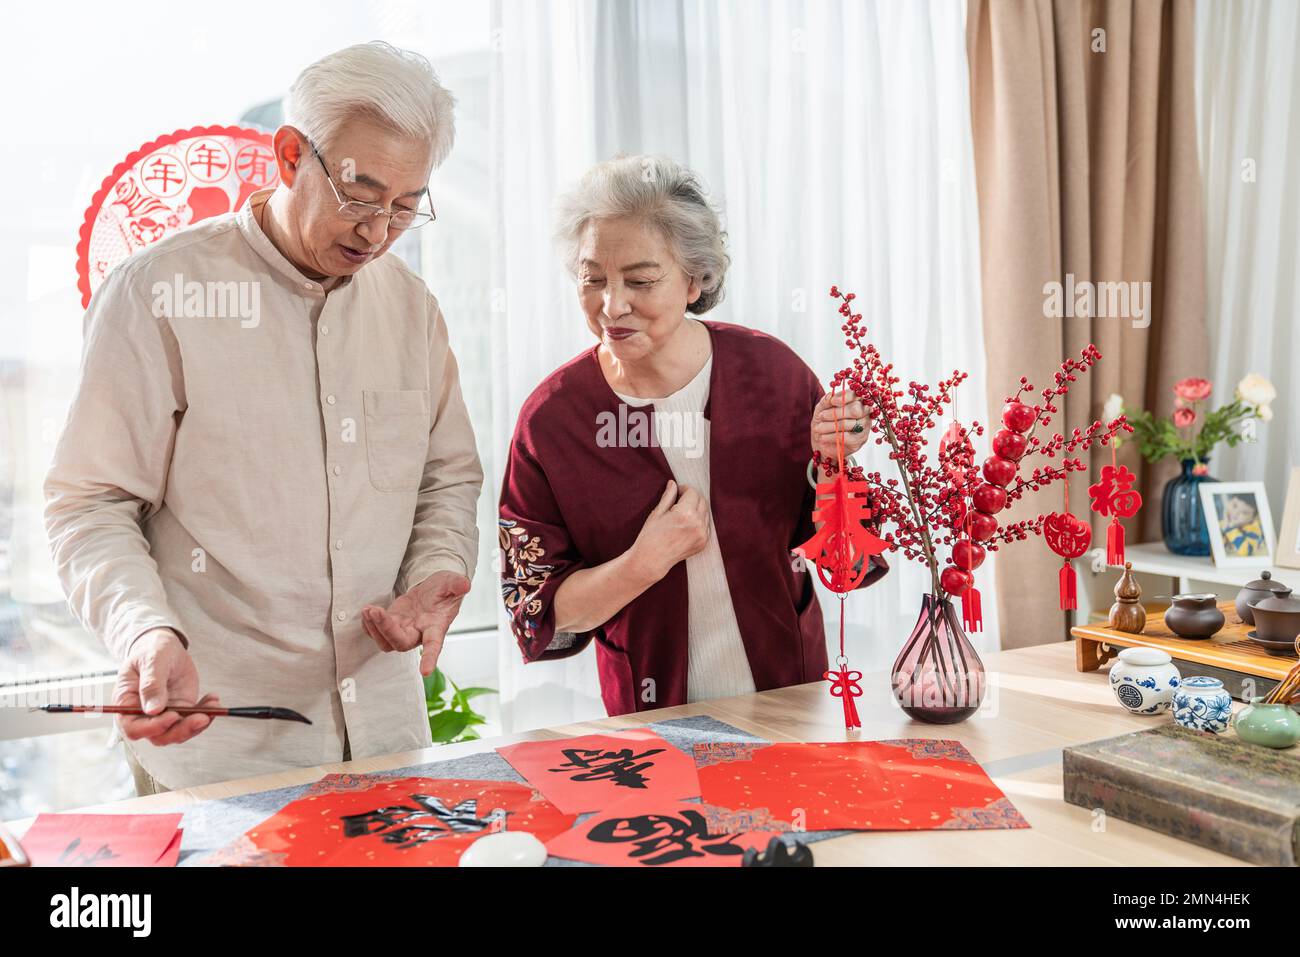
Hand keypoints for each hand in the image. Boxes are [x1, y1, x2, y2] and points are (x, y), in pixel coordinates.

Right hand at [115, 628, 220, 745]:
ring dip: (197, 725)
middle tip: (201, 717)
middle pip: (159, 736)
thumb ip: (151, 684)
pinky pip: (192, 721)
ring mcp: (163, 714)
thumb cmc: (151, 651)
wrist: (165, 647)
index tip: (173, 716)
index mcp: (127, 703)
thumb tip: (153, 709)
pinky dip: (206, 714)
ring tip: (212, 706)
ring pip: (178, 732)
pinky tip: (213, 701)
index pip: (134, 728)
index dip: (153, 727)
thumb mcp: (151, 661)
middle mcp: (143, 714)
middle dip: (181, 730)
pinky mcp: (180, 710)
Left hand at [361, 571, 470, 675]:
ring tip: (368, 610)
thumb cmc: (444, 591)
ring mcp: (404, 631)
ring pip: (386, 642)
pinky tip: (367, 612)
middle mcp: (419, 634)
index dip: (430, 658)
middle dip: (386, 629)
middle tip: (375, 611)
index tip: (426, 671)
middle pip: (401, 643)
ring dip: (374, 628)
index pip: (434, 645)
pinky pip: (376, 633)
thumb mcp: (452, 583)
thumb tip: (465, 585)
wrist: (433, 591)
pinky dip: (369, 625)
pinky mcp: (392, 625)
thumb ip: (457, 585)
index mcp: (436, 627)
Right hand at [629, 480, 711, 580]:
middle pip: (702, 501)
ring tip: (682, 513)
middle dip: (692, 498)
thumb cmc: (650, 535)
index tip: (677, 491)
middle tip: (679, 501)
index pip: (692, 492)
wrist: (652, 560)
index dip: (684, 489)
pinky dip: (699, 521)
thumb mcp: (657, 512)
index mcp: (685, 513)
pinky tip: (686, 525)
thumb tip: (673, 483)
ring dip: (697, 509)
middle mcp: (697, 524)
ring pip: (706, 513)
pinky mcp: (703, 543)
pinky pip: (706, 526)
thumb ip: (668, 496)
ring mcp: (702, 535)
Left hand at [812, 390, 870, 459]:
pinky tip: (822, 437)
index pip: (855, 394)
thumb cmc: (824, 419)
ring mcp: (864, 425)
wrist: (821, 438)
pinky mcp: (860, 439)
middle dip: (836, 413)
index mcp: (856, 399)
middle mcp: (865, 411)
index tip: (833, 401)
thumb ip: (826, 401)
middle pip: (855, 410)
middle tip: (822, 416)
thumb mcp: (821, 408)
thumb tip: (830, 396)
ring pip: (849, 424)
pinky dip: (832, 436)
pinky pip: (847, 437)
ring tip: (818, 428)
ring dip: (830, 426)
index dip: (844, 397)